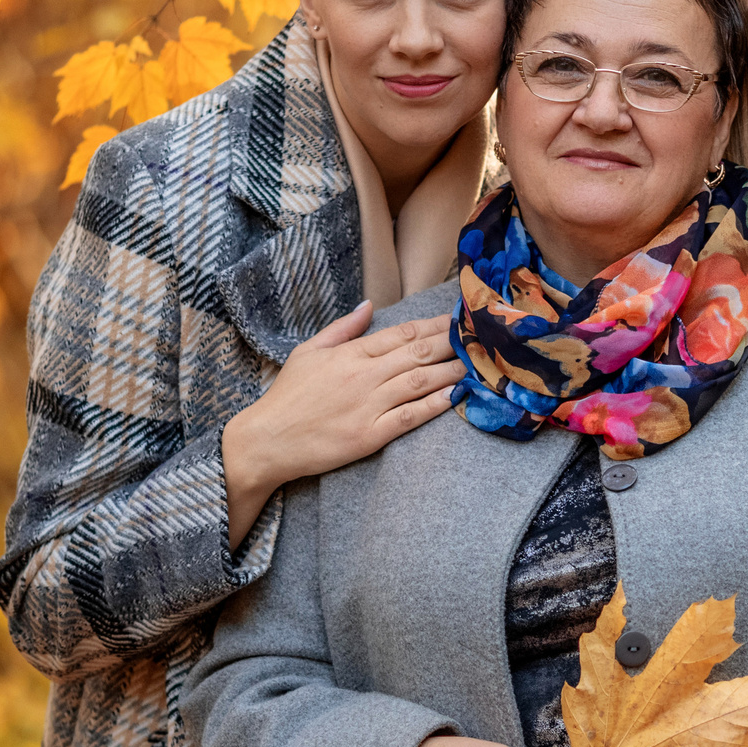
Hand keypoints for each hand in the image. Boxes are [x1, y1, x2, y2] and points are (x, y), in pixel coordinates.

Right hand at [222, 304, 459, 544]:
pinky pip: (409, 417)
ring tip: (477, 363)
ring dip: (452, 371)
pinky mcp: (369, 435)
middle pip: (418, 353)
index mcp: (350, 354)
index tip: (459, 318)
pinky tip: (456, 397)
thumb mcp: (309, 351)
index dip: (434, 325)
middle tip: (481, 336)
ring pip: (420, 382)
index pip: (402, 333)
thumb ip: (342, 328)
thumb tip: (369, 306)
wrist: (266, 440)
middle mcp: (363, 376)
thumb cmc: (287, 396)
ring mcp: (367, 405)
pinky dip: (434, 406)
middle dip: (452, 342)